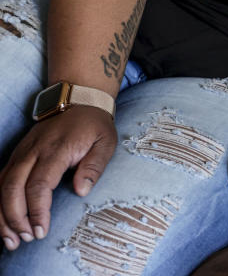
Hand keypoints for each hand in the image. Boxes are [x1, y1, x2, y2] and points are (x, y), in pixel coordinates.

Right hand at [0, 106, 116, 249]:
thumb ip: (94, 166)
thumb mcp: (105, 142)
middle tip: (26, 239)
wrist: (78, 99)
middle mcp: (33, 152)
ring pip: (1, 186)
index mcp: (55, 150)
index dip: (37, 210)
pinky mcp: (17, 155)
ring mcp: (22, 153)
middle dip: (15, 218)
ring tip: (11, 240)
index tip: (42, 230)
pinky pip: (0, 181)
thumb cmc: (94, 125)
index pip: (39, 184)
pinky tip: (3, 222)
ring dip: (2, 215)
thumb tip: (81, 191)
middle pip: (13, 188)